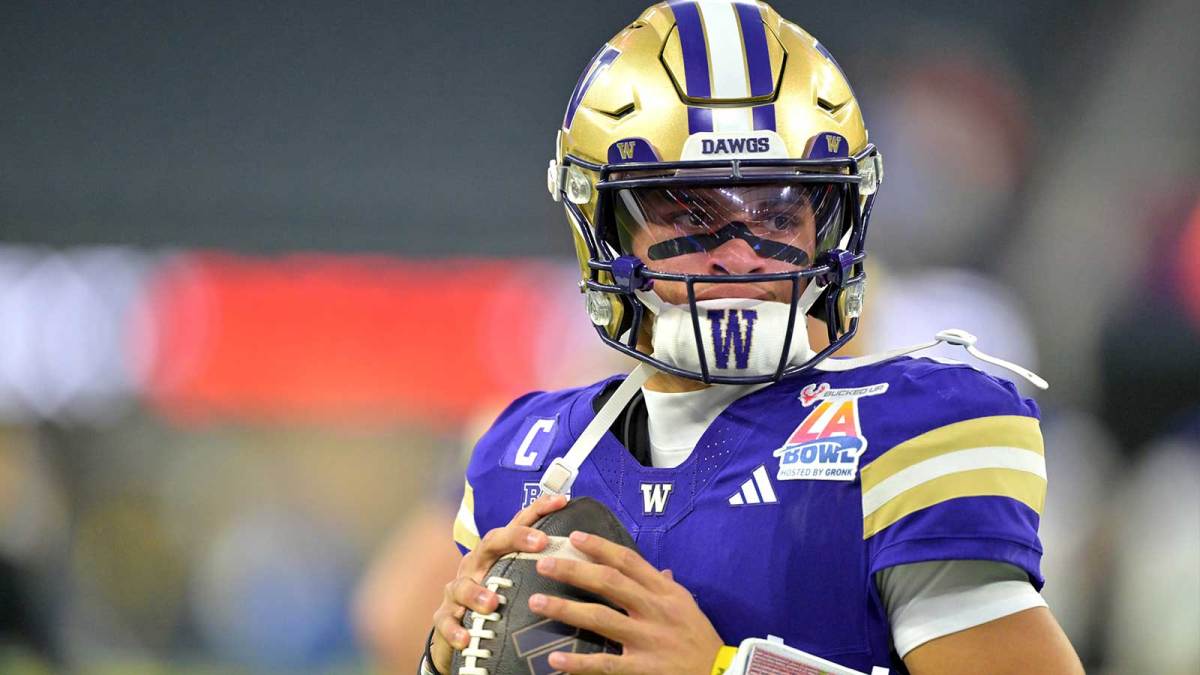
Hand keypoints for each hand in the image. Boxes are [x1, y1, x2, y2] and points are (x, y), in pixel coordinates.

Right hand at [429, 493, 568, 672]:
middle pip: (491, 542)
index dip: (538, 510)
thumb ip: (542, 569)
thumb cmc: (498, 600)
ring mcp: (458, 590)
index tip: (562, 501)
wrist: (460, 629)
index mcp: (497, 553)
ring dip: (476, 592)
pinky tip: (465, 638)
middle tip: (540, 542)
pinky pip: (446, 620)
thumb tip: (586, 560)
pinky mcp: (445, 616)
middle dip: (515, 538)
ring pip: (462, 585)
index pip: (517, 525)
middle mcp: (477, 565)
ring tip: (492, 602)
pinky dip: (454, 629)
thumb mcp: (518, 580)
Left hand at [529, 530, 722, 673]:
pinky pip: (605, 664)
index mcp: (666, 592)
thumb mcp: (689, 607)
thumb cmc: (702, 641)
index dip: (600, 547)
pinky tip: (556, 658)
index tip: (574, 537)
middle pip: (609, 583)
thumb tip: (660, 571)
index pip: (629, 561)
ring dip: (565, 609)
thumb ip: (668, 588)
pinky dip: (579, 662)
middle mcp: (656, 611)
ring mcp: (649, 640)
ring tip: (537, 602)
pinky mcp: (644, 669)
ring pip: (601, 618)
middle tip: (544, 563)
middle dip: (574, 570)